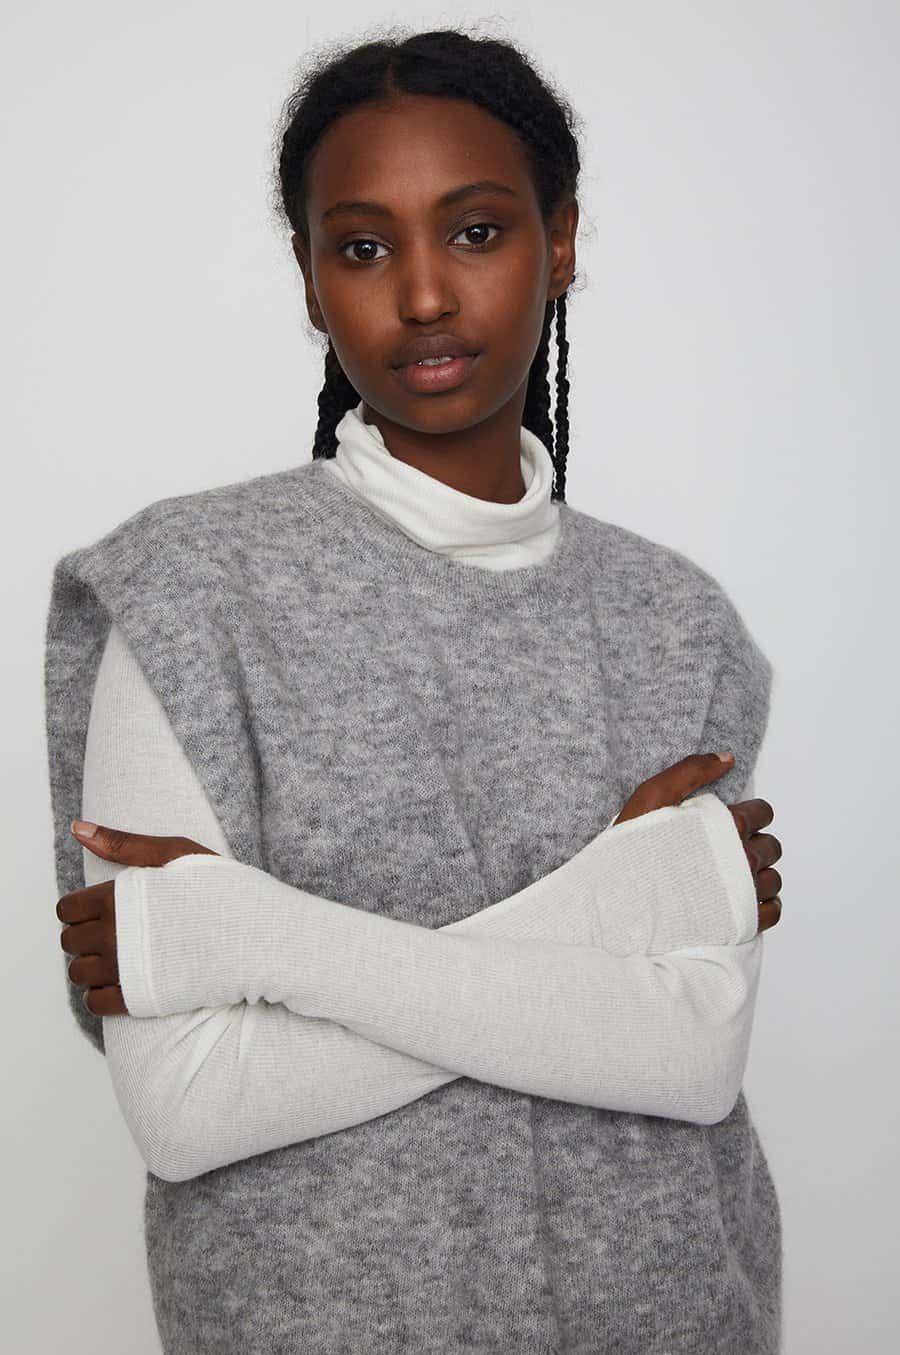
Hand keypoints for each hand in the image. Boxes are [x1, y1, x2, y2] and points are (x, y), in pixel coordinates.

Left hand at [56, 822, 218, 1015]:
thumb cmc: (221, 888)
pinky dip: (101, 995)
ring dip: (92, 966)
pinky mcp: (138, 999)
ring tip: (121, 956)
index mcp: (116, 898)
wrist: (257, 934)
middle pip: (69, 942)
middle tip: (117, 931)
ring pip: (78, 975)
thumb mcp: (175, 852)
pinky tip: (123, 982)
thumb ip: (124, 843)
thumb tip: (77, 828)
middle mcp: (112, 936)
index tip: (106, 908)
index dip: (83, 908)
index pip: (67, 909)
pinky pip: (95, 1004)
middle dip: (86, 936)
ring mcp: (124, 971)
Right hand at [613, 752, 782, 934]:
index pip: (763, 813)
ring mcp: (745, 894)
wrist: (620, 906)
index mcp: (727, 826)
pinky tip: (740, 899)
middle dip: (752, 844)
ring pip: (772, 878)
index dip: (746, 814)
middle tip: (724, 851)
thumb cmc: (632, 852)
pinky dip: (762, 904)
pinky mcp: (743, 923)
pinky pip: (772, 911)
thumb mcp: (651, 797)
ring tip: (728, 877)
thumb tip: (727, 759)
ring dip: (757, 874)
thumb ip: (690, 771)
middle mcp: (743, 859)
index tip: (728, 823)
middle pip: (771, 846)